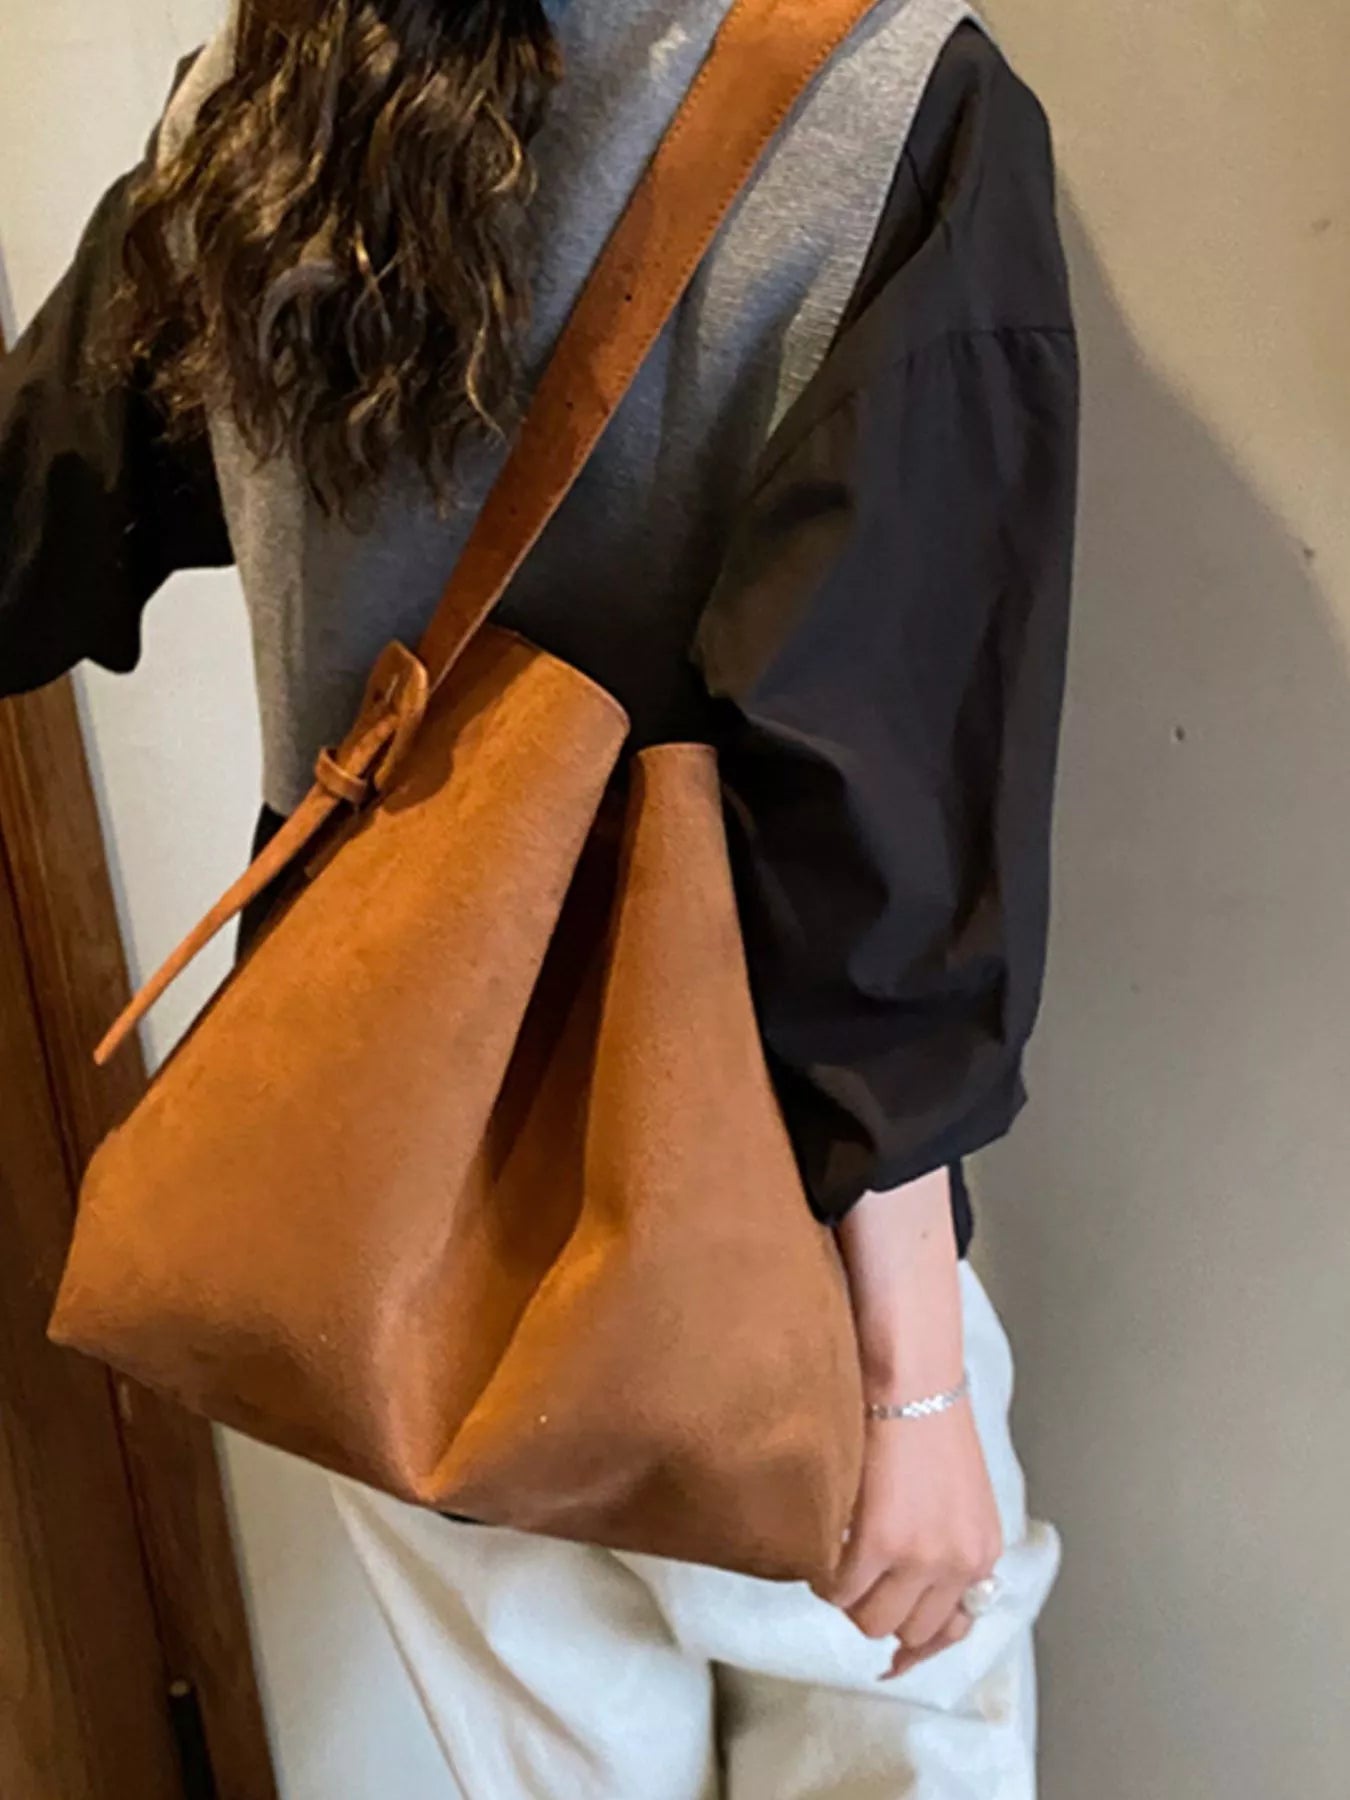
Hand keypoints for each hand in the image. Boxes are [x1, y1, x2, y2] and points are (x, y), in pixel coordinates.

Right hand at [824, 1170, 1001, 1678]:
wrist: (909, 1370)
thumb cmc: (924, 1418)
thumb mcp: (954, 1497)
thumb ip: (942, 1548)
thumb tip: (908, 1613)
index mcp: (982, 1553)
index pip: (948, 1632)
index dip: (911, 1640)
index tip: (887, 1642)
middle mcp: (960, 1565)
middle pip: (901, 1631)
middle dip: (871, 1604)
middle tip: (852, 1562)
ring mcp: (921, 1559)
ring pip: (865, 1618)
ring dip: (843, 1587)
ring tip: (836, 1539)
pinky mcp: (877, 1544)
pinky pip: (834, 1588)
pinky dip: (820, 1569)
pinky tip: (821, 1529)